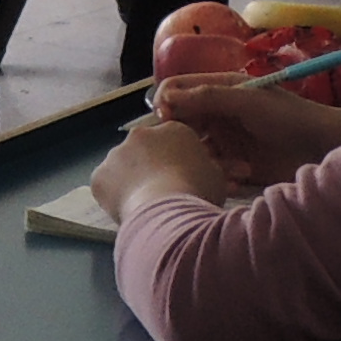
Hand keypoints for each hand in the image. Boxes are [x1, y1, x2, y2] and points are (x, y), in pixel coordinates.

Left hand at [90, 117, 231, 221]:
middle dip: (152, 167)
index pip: (174, 141)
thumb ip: (219, 169)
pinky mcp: (100, 175)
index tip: (181, 180)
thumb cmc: (198, 190)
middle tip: (163, 193)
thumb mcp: (218, 178)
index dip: (177, 161)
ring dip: (132, 180)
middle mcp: (141, 134)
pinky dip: (113, 195)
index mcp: (173, 130)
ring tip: (146, 206)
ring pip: (123, 166)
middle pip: (146, 150)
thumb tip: (240, 169)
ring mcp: (117, 153)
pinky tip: (127, 211)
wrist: (167, 208)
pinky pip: (106, 184)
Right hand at [149, 74, 340, 187]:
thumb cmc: (289, 116)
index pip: (176, 89)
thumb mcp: (247, 101)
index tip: (167, 119)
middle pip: (179, 123)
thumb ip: (208, 97)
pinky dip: (219, 176)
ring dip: (204, 160)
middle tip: (195, 151)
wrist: (323, 148)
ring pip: (194, 151)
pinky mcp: (233, 166)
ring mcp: (224, 141)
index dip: (165, 102)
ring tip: (232, 168)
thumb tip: (165, 97)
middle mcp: (216, 114)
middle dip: (182, 137)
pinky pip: (211, 171)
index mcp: (218, 89)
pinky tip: (239, 178)